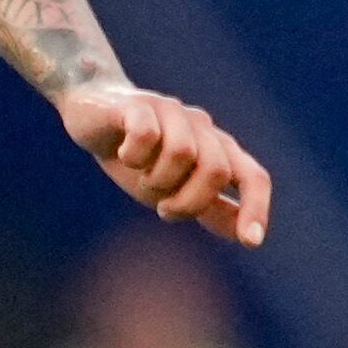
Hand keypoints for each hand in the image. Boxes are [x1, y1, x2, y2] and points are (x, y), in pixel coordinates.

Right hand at [60, 82, 270, 244]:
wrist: (91, 115)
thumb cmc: (141, 157)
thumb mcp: (176, 189)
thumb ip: (211, 209)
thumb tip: (247, 236)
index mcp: (218, 149)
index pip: (252, 177)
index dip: (256, 207)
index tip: (251, 242)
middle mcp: (202, 127)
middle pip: (216, 171)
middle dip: (187, 202)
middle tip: (162, 207)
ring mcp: (171, 112)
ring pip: (181, 153)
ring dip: (156, 179)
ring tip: (140, 175)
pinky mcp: (137, 105)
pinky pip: (146, 134)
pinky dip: (133, 155)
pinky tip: (123, 154)